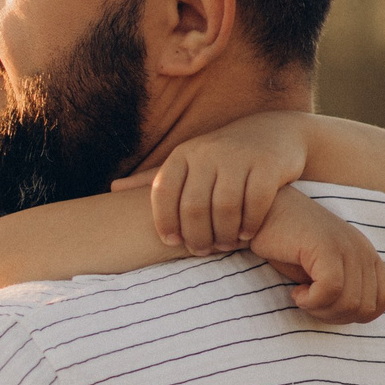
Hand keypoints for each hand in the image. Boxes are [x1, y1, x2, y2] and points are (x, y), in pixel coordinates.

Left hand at [120, 110, 311, 254]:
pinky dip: (250, 223)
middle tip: (201, 251)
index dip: (164, 221)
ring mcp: (238, 157)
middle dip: (196, 235)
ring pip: (224, 207)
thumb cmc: (220, 157)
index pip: (163, 192)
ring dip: (224, 233)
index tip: (171, 242)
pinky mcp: (267, 164)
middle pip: (194, 205)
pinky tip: (246, 234)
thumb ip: (152, 179)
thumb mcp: (186, 162)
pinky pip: (255, 201)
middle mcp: (207, 152)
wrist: (273, 133)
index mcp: (182, 154)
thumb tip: (111, 189)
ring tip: (224, 246)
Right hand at [249, 188, 384, 323]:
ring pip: (349, 303)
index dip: (355, 314)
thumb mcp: (321, 270)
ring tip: (301, 296)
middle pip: (366, 308)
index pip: (384, 299)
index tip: (326, 306)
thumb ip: (342, 288)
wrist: (261, 212)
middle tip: (309, 303)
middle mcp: (362, 250)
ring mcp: (347, 247)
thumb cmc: (286, 245)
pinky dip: (310, 301)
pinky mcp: (326, 247)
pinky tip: (295, 292)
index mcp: (366, 255)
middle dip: (333, 317)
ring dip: (320, 310)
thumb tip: (349, 314)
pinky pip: (330, 290)